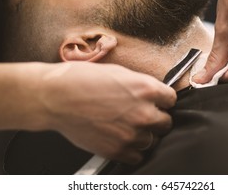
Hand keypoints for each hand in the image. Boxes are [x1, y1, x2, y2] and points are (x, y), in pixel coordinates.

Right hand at [38, 62, 175, 163]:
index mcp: (145, 89)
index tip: (157, 102)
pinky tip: (121, 139)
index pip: (171, 99)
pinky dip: (131, 150)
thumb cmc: (81, 79)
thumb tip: (149, 93)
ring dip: (143, 135)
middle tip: (141, 115)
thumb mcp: (117, 72)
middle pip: (166, 123)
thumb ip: (139, 85)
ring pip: (152, 141)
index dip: (163, 100)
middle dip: (156, 118)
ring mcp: (131, 134)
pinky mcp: (117, 150)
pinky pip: (137, 156)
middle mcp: (143, 113)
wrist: (56, 97)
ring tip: (127, 127)